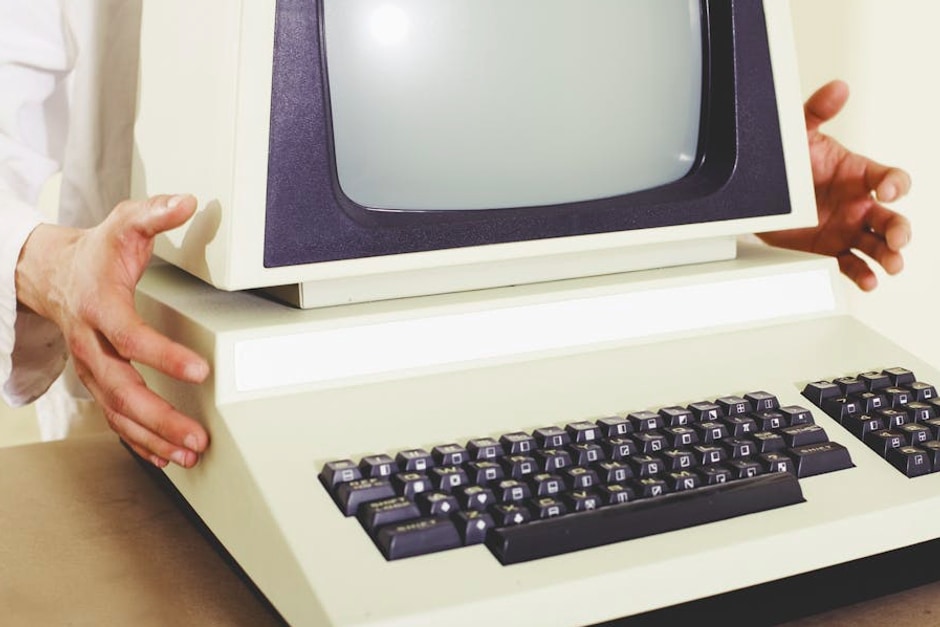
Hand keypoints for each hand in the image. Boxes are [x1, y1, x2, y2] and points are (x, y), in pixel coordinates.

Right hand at [15, 194, 209, 467]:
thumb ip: (153, 213)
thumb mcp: (122, 224)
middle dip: (160, 417)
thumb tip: (186, 202)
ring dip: (153, 437)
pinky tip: (163, 454)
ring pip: (118, 412)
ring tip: (188, 452)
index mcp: (99, 306)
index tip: (200, 371)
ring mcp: (91, 366)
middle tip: (196, 435)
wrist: (50, 273)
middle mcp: (91, 344)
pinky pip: (114, 417)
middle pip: (123, 390)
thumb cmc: (94, 254)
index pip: (130, 338)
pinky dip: (138, 439)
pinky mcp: (97, 380)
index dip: (163, 356)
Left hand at [758, 80, 911, 290]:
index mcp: (860, 175)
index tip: (886, 192)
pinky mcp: (832, 247)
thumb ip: (818, 111)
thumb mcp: (799, 134)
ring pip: (878, 244)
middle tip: (898, 240)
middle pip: (891, 217)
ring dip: (889, 255)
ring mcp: (848, 227)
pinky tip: (868, 281)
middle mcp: (860, 203)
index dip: (895, 185)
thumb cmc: (790, 161)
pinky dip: (862, 274)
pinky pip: (852, 263)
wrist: (760, 192)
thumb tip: (838, 87)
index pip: (890, 179)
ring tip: (892, 265)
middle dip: (900, 230)